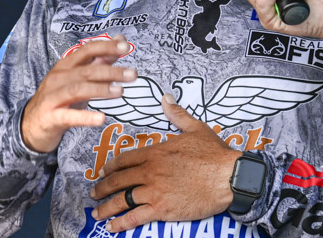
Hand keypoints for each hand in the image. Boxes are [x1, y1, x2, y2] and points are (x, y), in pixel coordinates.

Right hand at [21, 35, 135, 152]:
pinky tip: (101, 118)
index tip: (126, 47)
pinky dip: (85, 117)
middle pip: (86, 70)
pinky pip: (69, 116)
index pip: (87, 50)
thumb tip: (120, 42)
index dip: (106, 46)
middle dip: (111, 71)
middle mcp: (58, 78)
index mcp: (66, 65)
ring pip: (78, 89)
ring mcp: (52, 97)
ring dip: (101, 89)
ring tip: (121, 92)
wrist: (31, 124)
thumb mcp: (79, 78)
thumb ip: (100, 61)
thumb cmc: (60, 97)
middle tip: (133, 74)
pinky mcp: (50, 117)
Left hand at [90, 94, 240, 231]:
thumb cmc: (215, 154)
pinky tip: (112, 227)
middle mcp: (150, 171)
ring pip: (121, 200)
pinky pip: (134, 217)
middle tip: (94, 193)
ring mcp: (154, 190)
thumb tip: (166, 98)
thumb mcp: (196, 128)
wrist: (228, 176)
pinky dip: (120, 223)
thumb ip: (177, 115)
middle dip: (102, 187)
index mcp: (156, 152)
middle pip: (118, 180)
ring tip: (97, 212)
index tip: (103, 171)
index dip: (111, 166)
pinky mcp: (162, 209)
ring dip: (106, 207)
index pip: (125, 159)